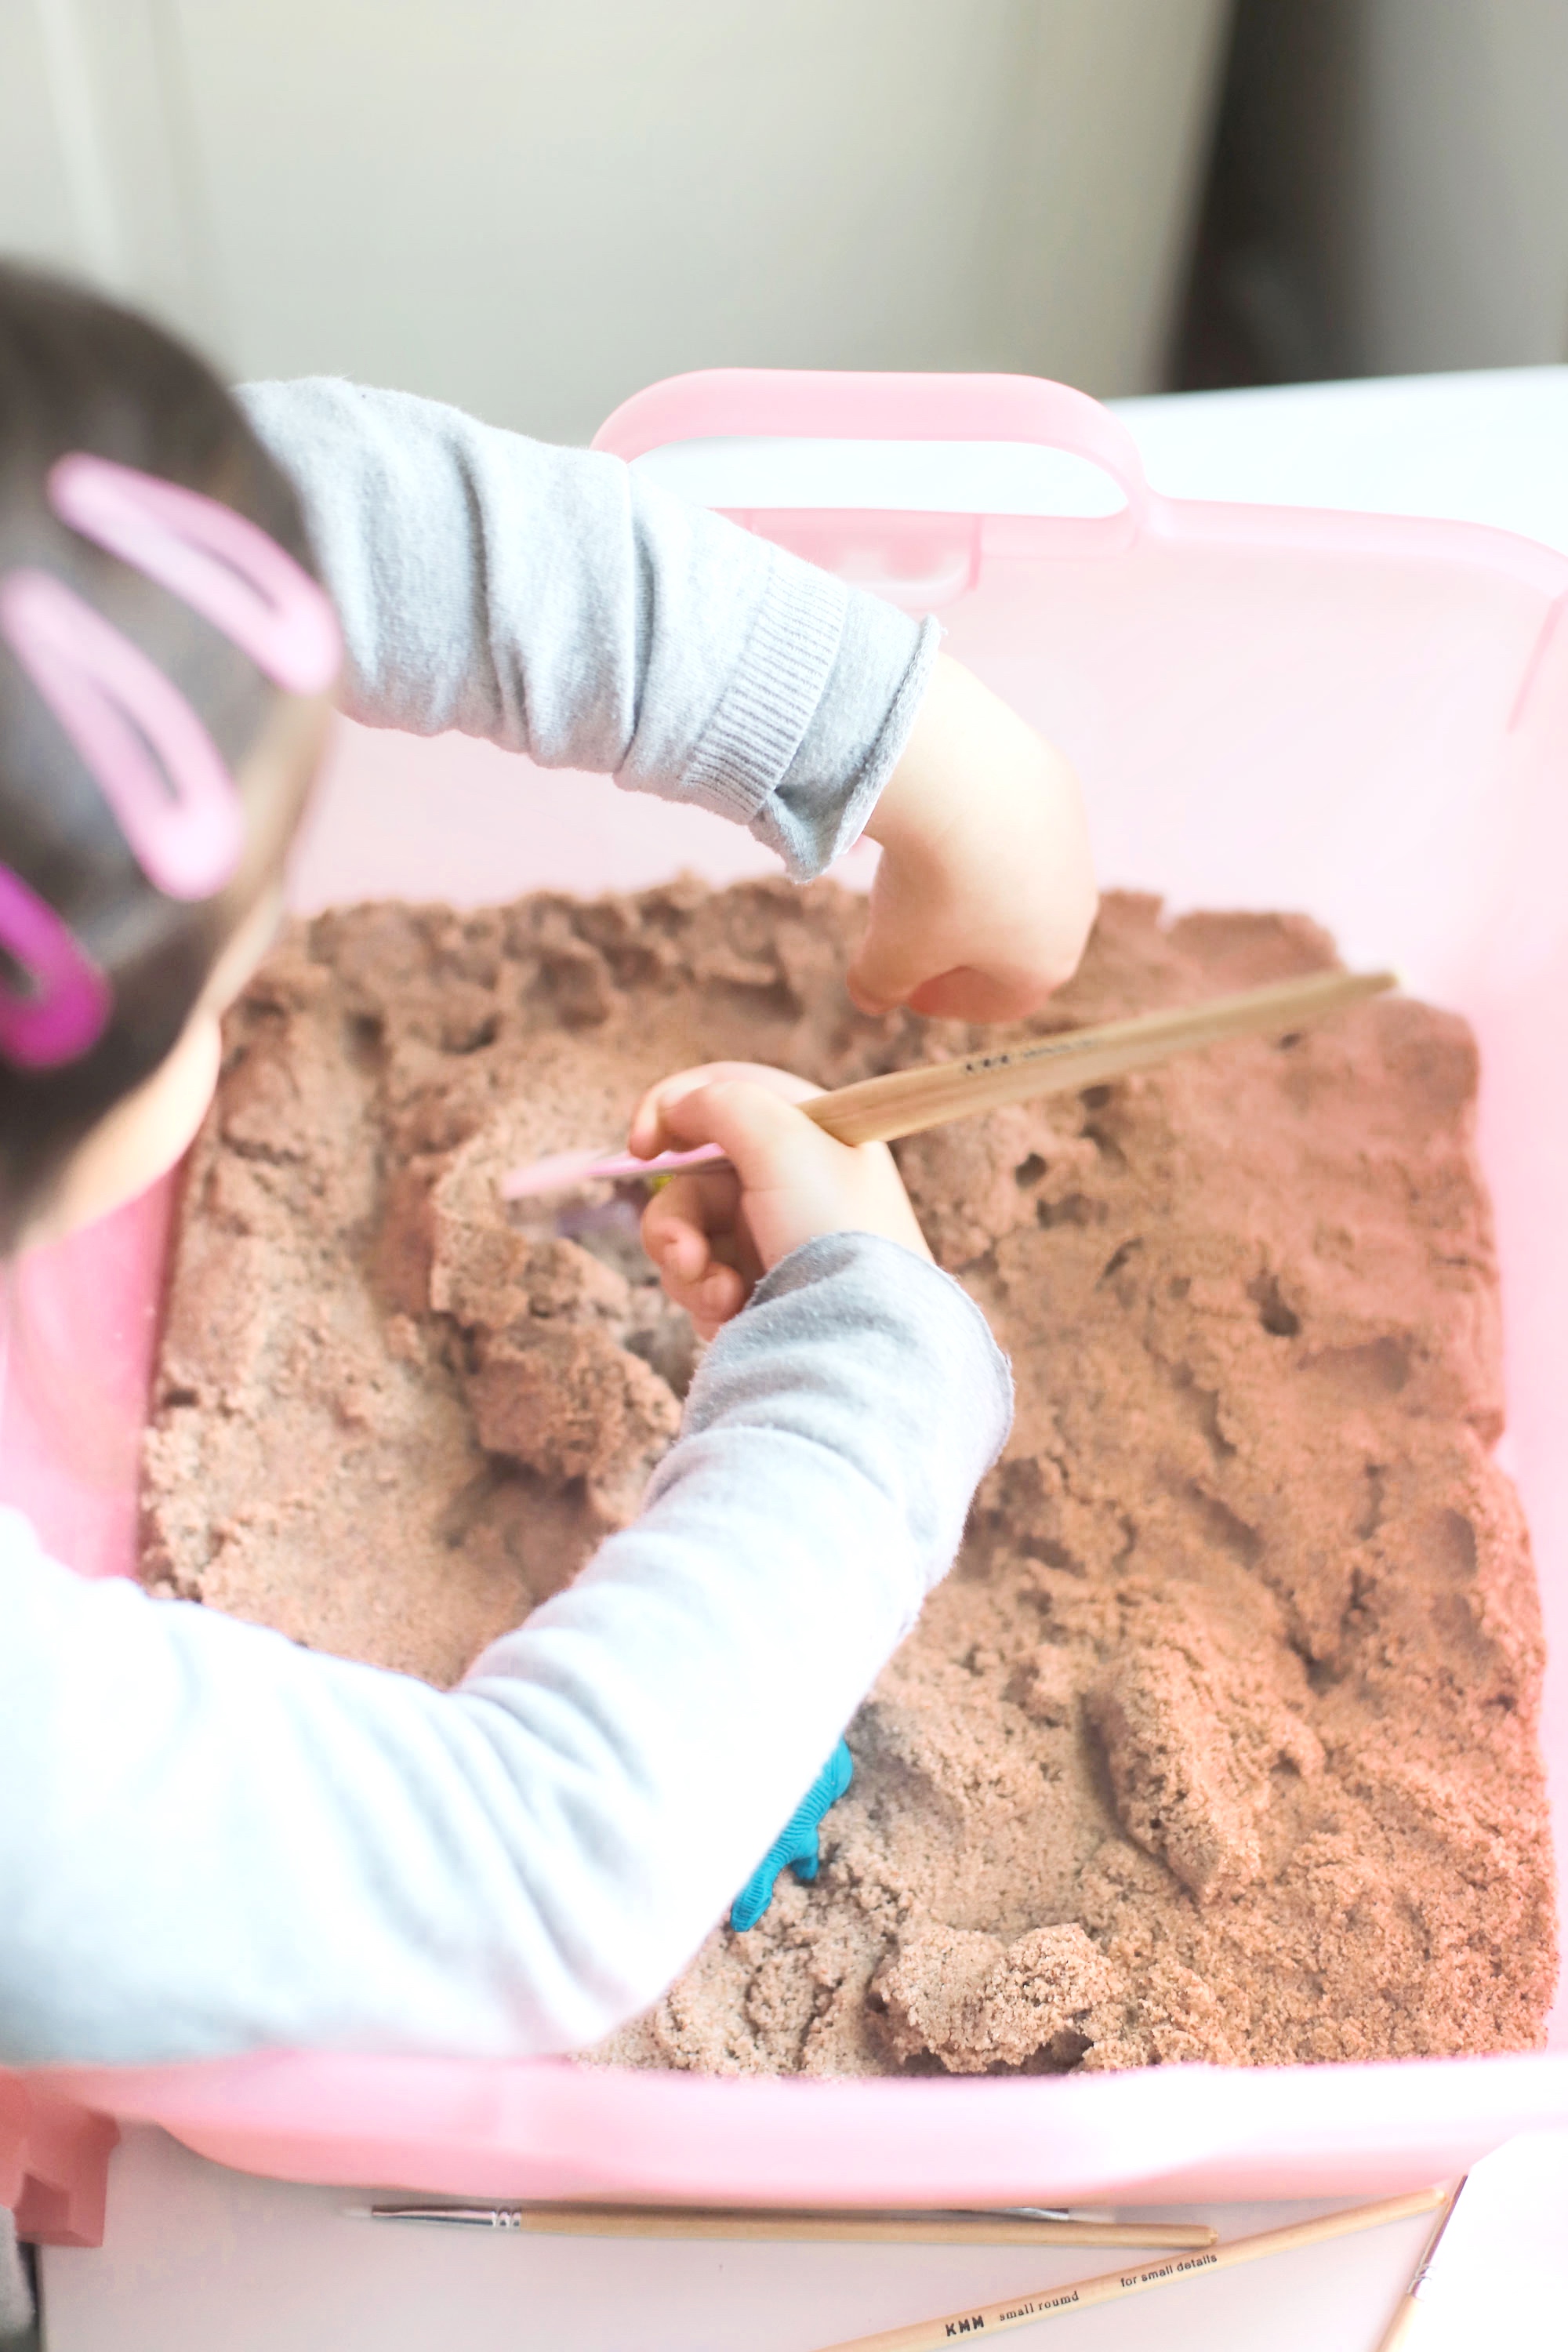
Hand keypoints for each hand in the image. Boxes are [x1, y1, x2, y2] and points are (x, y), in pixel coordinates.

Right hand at [628, 1062, 931, 1339]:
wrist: (860, 1339)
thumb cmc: (833, 1232)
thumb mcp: (784, 1145)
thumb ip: (723, 1103)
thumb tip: (676, 1107)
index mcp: (810, 1135)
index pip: (727, 1094)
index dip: (673, 1108)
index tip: (641, 1146)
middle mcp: (790, 1183)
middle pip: (692, 1179)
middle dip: (676, 1221)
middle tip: (687, 1255)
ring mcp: (772, 1239)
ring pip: (685, 1234)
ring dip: (688, 1267)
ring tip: (723, 1297)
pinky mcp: (759, 1290)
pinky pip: (699, 1280)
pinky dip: (706, 1298)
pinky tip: (735, 1316)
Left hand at [855, 653, 1095, 1021]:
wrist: (957, 778)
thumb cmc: (930, 884)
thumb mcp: (890, 952)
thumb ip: (880, 984)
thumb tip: (871, 997)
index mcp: (1047, 964)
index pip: (999, 1002)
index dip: (946, 999)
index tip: (903, 986)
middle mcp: (1077, 908)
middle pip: (1016, 941)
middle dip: (963, 943)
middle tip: (911, 934)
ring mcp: (1074, 844)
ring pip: (1019, 878)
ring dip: (974, 883)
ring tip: (924, 869)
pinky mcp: (1060, 787)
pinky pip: (1016, 821)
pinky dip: (982, 828)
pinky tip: (940, 816)